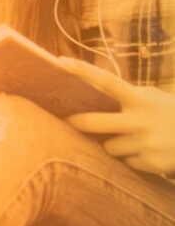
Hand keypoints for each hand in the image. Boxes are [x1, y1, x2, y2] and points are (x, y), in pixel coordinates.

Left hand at [61, 58, 174, 177]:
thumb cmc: (169, 114)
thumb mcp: (152, 99)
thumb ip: (125, 96)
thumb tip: (87, 94)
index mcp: (141, 99)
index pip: (108, 81)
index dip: (84, 71)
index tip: (60, 62)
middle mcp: (141, 121)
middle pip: (94, 123)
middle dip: (77, 122)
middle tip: (70, 121)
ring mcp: (145, 143)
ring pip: (108, 147)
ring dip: (113, 144)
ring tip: (133, 139)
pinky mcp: (150, 163)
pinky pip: (126, 162)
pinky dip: (132, 158)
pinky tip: (148, 152)